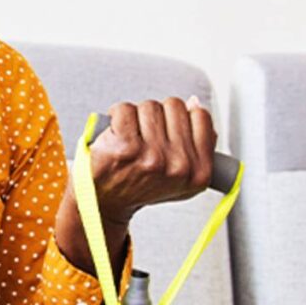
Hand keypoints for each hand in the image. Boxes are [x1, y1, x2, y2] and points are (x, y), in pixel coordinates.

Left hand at [84, 96, 217, 222]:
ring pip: (150, 106)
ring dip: (137, 116)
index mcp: (198, 172)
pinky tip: (115, 132)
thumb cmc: (140, 185)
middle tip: (146, 136)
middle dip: (158, 116)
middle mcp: (178, 166)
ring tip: (131, 137)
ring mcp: (152, 156)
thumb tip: (193, 103)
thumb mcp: (181, 176)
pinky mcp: (125, 147)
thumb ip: (198, 141)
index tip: (168, 130)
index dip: (181, 117)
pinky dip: (116, 115)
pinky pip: (125, 109)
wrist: (104, 201)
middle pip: (174, 106)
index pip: (201, 117)